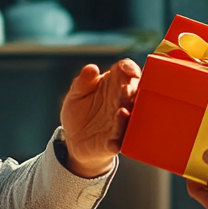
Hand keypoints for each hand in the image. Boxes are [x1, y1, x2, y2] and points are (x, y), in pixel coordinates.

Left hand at [60, 58, 141, 177]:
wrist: (74, 141)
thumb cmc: (78, 112)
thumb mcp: (76, 94)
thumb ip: (82, 82)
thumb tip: (91, 68)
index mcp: (114, 84)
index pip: (126, 71)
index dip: (130, 68)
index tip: (128, 70)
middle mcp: (121, 101)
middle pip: (133, 91)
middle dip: (133, 90)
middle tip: (127, 90)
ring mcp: (121, 121)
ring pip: (131, 115)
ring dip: (129, 113)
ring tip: (123, 110)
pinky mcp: (115, 141)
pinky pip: (119, 139)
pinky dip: (118, 136)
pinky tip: (113, 138)